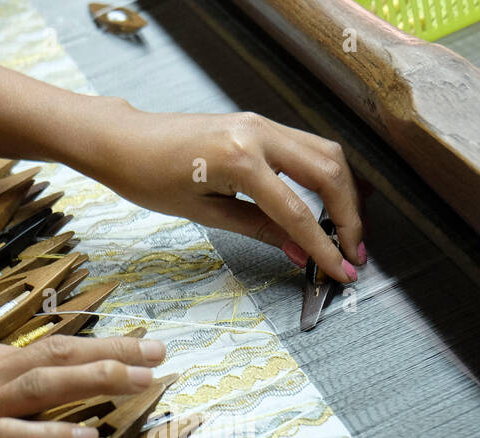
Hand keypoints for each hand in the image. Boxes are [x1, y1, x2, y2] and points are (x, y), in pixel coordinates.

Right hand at [0, 334, 165, 437]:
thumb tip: (8, 394)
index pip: (42, 347)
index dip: (92, 348)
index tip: (132, 348)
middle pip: (57, 353)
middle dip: (114, 352)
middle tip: (162, 352)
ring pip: (45, 385)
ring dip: (100, 380)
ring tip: (146, 380)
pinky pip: (13, 437)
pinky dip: (53, 436)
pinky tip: (88, 437)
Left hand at [86, 106, 364, 283]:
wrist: (125, 140)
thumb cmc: (150, 177)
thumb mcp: (204, 213)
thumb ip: (258, 230)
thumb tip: (298, 253)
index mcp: (239, 159)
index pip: (298, 211)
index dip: (324, 246)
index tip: (342, 271)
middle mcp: (257, 133)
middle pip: (329, 173)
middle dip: (350, 216)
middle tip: (354, 254)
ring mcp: (260, 123)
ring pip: (326, 153)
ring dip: (344, 193)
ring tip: (347, 232)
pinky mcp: (258, 124)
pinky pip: (307, 147)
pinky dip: (325, 176)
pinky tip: (327, 204)